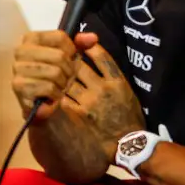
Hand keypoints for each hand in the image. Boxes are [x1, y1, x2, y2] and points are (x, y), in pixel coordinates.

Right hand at [11, 30, 82, 120]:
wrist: (40, 102)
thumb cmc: (54, 75)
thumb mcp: (68, 57)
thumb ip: (80, 45)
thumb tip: (92, 38)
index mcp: (31, 38)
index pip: (60, 37)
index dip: (71, 50)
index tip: (70, 59)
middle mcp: (21, 50)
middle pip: (59, 56)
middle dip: (69, 70)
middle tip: (68, 77)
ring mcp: (18, 68)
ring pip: (55, 72)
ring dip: (63, 83)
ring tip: (61, 86)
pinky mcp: (19, 86)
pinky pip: (48, 87)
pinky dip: (56, 94)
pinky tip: (54, 95)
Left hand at [64, 37, 146, 155]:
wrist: (127, 142)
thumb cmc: (129, 116)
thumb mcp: (127, 91)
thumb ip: (113, 77)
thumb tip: (97, 59)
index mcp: (117, 81)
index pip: (101, 57)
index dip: (89, 47)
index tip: (81, 42)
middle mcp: (102, 88)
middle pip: (79, 66)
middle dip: (69, 61)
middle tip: (62, 58)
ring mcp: (89, 101)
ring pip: (68, 81)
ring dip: (62, 77)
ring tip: (56, 74)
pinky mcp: (79, 114)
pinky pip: (64, 98)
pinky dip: (58, 93)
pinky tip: (55, 90)